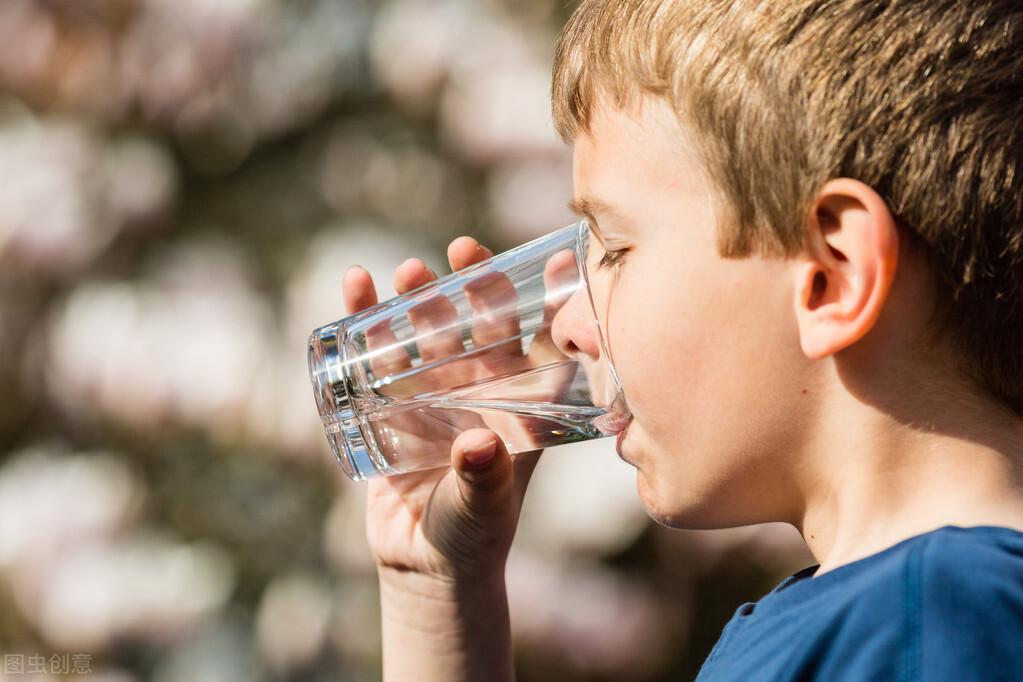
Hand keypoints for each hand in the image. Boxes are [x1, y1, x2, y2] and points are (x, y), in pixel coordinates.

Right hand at [342, 236, 553, 580]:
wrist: (423, 561)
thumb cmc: (472, 535)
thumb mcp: (484, 508)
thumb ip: (483, 480)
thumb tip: (477, 445)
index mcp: (518, 404)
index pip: (537, 342)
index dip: (544, 302)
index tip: (550, 259)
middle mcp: (479, 389)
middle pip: (477, 324)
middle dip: (469, 287)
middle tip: (457, 252)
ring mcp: (433, 391)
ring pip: (426, 330)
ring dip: (417, 298)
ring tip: (405, 270)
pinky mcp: (389, 402)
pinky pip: (377, 352)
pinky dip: (364, 319)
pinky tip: (354, 286)